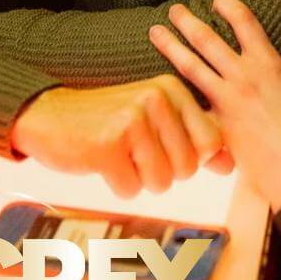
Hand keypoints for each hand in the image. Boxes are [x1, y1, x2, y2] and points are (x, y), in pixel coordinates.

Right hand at [9, 75, 233, 197]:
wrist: (50, 116)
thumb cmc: (111, 122)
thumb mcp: (158, 120)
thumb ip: (196, 139)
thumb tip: (230, 164)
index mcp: (174, 89)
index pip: (210, 144)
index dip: (189, 157)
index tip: (162, 144)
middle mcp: (156, 98)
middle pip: (188, 168)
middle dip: (163, 171)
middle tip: (136, 150)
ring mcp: (131, 119)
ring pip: (161, 182)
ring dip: (139, 178)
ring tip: (121, 153)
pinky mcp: (107, 144)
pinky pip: (131, 190)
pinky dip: (117, 185)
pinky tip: (103, 160)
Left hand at [148, 0, 280, 211]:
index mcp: (272, 65)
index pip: (246, 23)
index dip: (230, 7)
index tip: (217, 0)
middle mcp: (247, 75)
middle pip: (209, 39)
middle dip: (188, 22)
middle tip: (174, 10)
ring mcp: (230, 98)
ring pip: (192, 65)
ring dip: (171, 46)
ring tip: (156, 32)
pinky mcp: (218, 123)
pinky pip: (191, 104)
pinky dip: (174, 95)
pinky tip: (157, 88)